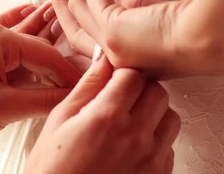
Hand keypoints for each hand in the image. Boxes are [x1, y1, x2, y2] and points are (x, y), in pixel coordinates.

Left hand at [0, 23, 81, 156]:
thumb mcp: (5, 107)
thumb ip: (45, 100)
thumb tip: (74, 95)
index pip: (46, 53)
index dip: (69, 73)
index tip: (85, 87)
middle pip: (38, 51)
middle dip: (60, 69)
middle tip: (84, 83)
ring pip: (27, 56)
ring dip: (46, 69)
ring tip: (71, 77)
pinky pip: (13, 60)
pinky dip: (29, 70)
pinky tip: (46, 74)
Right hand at [25, 56, 179, 173]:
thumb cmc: (53, 171)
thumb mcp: (60, 121)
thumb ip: (87, 86)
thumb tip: (103, 60)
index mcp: (107, 117)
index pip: (133, 74)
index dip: (122, 74)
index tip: (113, 81)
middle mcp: (134, 137)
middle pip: (157, 92)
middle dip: (141, 90)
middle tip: (122, 99)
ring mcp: (150, 159)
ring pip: (170, 117)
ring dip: (154, 114)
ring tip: (130, 124)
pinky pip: (169, 147)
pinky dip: (156, 141)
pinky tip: (132, 147)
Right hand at [46, 0, 199, 78]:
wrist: (213, 40)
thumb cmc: (201, 31)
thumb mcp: (161, 22)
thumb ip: (140, 12)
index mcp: (126, 60)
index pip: (89, 38)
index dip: (79, 14)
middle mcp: (112, 59)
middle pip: (73, 24)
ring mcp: (108, 47)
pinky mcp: (111, 29)